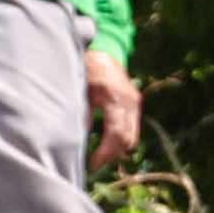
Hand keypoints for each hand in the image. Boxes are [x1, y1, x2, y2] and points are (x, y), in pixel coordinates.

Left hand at [82, 40, 144, 168]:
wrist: (103, 49)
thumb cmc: (86, 67)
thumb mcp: (78, 89)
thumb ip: (80, 113)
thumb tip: (78, 140)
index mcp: (115, 97)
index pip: (117, 134)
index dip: (105, 154)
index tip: (91, 164)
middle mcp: (130, 101)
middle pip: (128, 139)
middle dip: (111, 155)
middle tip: (93, 163)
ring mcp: (135, 103)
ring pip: (132, 137)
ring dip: (116, 149)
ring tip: (98, 156)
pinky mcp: (135, 104)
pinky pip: (131, 129)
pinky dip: (120, 140)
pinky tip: (105, 144)